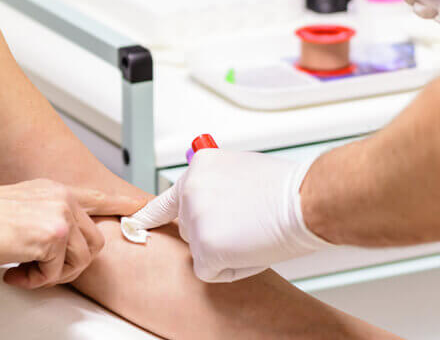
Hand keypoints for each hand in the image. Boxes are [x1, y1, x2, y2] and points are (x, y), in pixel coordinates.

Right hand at [0, 179, 141, 288]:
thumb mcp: (19, 210)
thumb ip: (46, 220)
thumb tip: (60, 245)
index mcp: (54, 189)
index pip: (99, 196)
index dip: (125, 204)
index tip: (146, 206)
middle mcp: (61, 197)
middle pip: (94, 241)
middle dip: (70, 264)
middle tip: (42, 269)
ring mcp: (59, 213)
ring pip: (81, 259)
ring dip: (53, 273)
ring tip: (25, 269)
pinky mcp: (52, 235)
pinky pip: (58, 272)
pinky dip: (36, 279)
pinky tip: (15, 270)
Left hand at [129, 150, 331, 282]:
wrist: (304, 200)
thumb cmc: (286, 188)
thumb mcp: (240, 171)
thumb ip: (215, 186)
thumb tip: (213, 204)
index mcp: (198, 168)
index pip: (165, 199)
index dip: (150, 217)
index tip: (135, 225)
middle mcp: (189, 191)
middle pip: (187, 228)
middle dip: (212, 233)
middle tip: (245, 223)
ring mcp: (194, 220)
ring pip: (200, 250)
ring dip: (223, 250)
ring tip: (252, 232)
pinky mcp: (205, 247)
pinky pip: (210, 271)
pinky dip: (230, 269)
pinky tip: (251, 248)